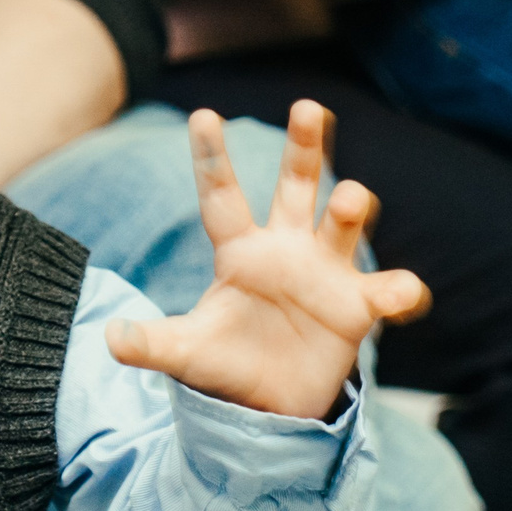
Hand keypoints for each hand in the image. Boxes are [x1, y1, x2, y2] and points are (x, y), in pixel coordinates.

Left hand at [106, 102, 428, 419]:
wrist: (270, 403)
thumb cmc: (226, 362)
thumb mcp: (185, 353)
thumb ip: (151, 344)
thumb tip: (109, 338)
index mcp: (240, 251)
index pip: (222, 197)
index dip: (213, 158)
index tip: (202, 114)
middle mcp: (287, 249)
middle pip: (297, 186)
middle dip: (305, 146)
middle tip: (307, 107)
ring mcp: (327, 272)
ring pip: (343, 224)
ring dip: (351, 206)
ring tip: (351, 197)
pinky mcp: (358, 307)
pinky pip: (386, 291)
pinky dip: (399, 290)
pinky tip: (401, 293)